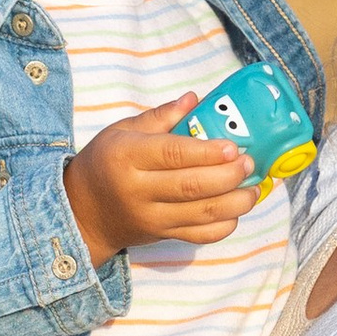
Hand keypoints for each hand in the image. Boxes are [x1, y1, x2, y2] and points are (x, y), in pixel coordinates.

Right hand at [62, 94, 259, 268]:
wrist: (82, 212)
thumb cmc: (105, 164)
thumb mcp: (121, 131)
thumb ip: (160, 117)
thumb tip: (195, 99)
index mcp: (127, 157)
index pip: (173, 154)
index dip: (207, 152)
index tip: (233, 147)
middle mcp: (139, 191)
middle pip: (192, 186)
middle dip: (228, 176)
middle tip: (249, 162)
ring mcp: (152, 218)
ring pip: (202, 214)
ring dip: (235, 202)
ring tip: (253, 187)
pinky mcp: (162, 236)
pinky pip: (200, 236)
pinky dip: (225, 225)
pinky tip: (236, 209)